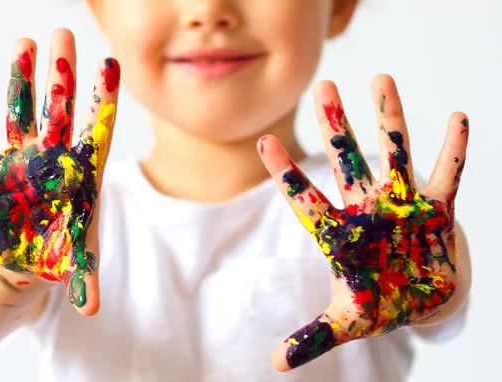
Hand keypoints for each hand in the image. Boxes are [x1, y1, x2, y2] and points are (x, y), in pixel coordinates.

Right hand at [0, 29, 119, 314]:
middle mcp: (51, 159)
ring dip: (20, 81)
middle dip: (60, 73)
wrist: (31, 254)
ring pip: (20, 113)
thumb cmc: (61, 250)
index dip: (103, 99)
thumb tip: (90, 309)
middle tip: (63, 32)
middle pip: (58, 109)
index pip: (96, 129)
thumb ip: (84, 280)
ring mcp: (21, 161)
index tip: (109, 63)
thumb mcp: (76, 262)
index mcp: (82, 174)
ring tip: (22, 43)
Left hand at [258, 74, 467, 370]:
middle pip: (346, 160)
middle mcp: (368, 209)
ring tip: (381, 77)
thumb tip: (272, 365)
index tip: (264, 143)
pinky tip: (458, 116)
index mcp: (341, 234)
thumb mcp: (347, 323)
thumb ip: (312, 337)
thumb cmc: (379, 302)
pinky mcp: (437, 208)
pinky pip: (448, 173)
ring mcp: (402, 204)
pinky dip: (454, 149)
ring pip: (394, 153)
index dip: (287, 173)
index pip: (307, 200)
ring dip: (389, 118)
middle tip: (322, 87)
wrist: (418, 296)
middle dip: (335, 126)